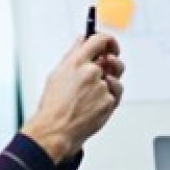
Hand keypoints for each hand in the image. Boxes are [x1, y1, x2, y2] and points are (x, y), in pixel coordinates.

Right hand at [21, 34, 124, 161]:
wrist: (56, 130)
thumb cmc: (54, 105)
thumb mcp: (58, 74)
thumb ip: (74, 54)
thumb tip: (83, 38)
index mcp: (76, 62)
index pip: (99, 40)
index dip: (109, 40)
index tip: (110, 45)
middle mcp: (91, 72)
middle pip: (113, 60)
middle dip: (112, 65)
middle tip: (106, 69)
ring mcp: (102, 87)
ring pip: (115, 79)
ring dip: (107, 85)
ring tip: (91, 95)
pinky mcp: (109, 102)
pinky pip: (115, 95)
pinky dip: (107, 99)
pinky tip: (93, 106)